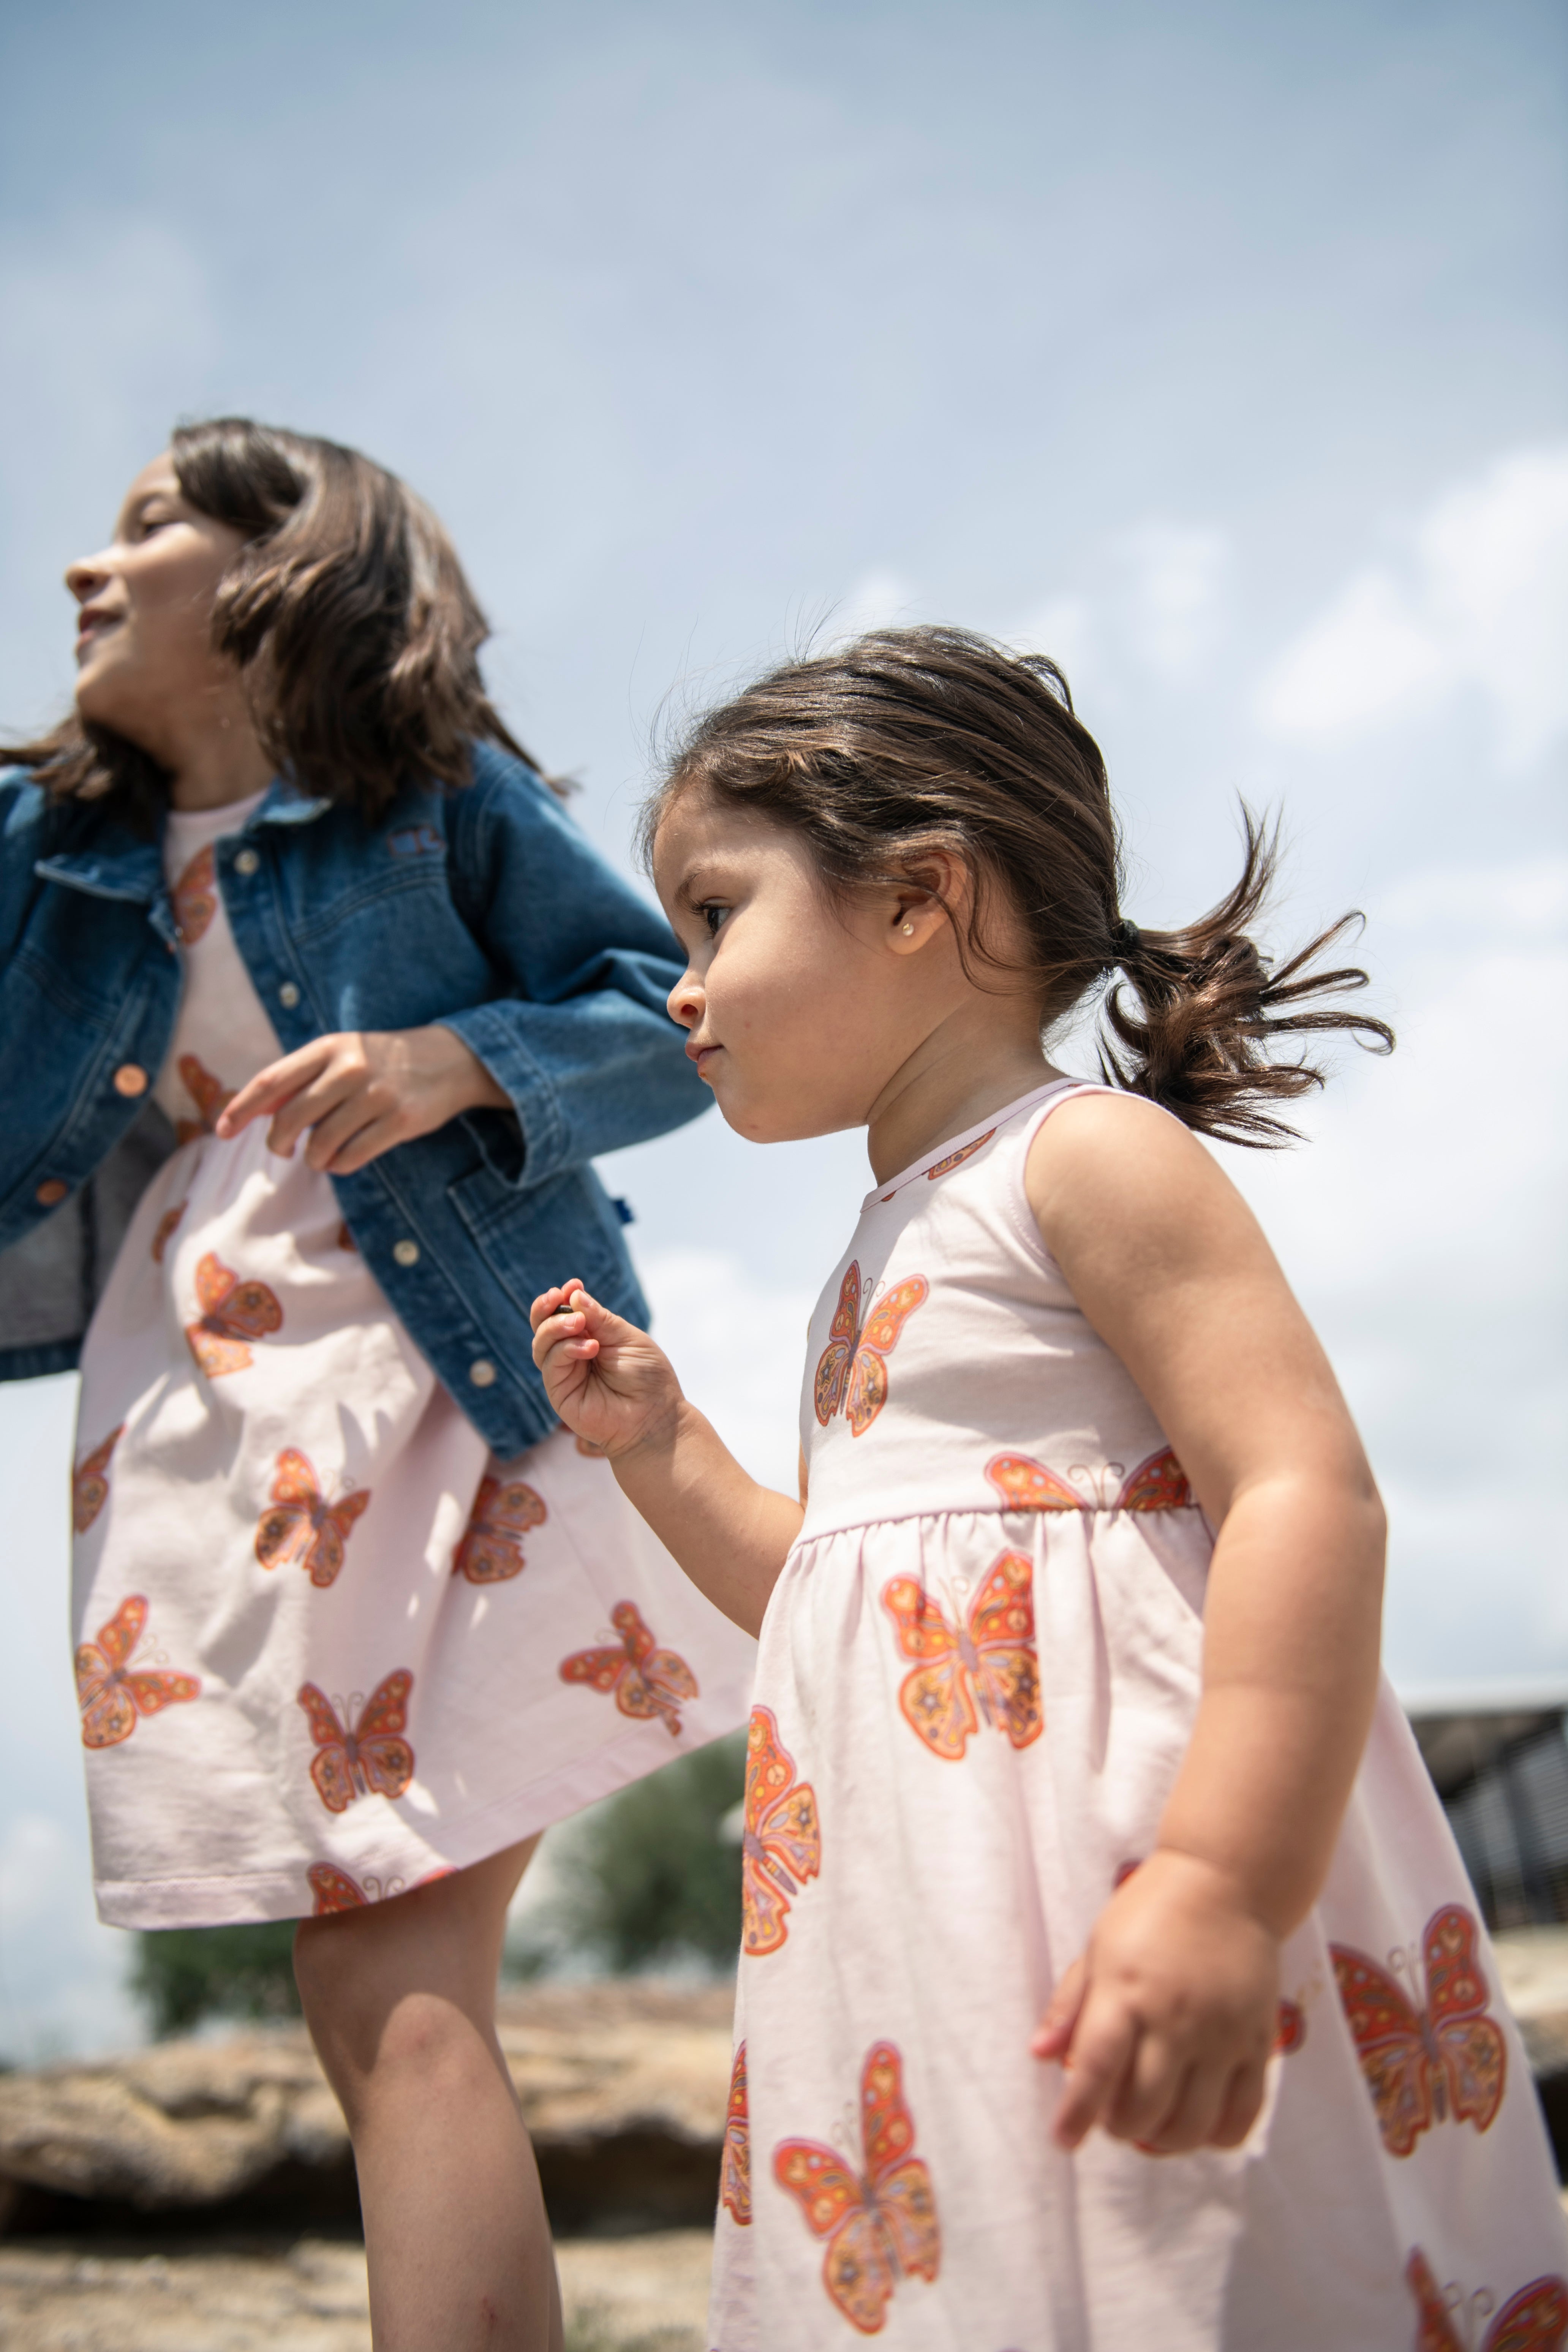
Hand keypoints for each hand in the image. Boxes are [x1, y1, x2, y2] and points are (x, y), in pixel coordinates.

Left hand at [215, 1026, 508, 1174]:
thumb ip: (299, 1079)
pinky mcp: (400, 1121)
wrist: (448, 1059)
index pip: (271, 1080)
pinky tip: (344, 1157)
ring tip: (320, 1154)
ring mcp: (377, 1095)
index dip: (241, 1108)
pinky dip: (339, 1166)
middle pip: (291, 1119)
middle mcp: (350, 1068)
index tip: (221, 1131)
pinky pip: (351, 1158)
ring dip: (313, 1159)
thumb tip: (250, 1111)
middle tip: (283, 1151)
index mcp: (328, 1046)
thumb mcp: (340, 1055)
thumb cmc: (381, 1061)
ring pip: (321, 1145)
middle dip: (278, 1143)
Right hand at [530, 1283, 683, 1459]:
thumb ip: (600, 1318)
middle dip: (545, 1308)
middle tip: (557, 1296)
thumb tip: (574, 1294)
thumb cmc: (648, 1378)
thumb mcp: (627, 1338)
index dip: (561, 1298)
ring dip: (556, 1327)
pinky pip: (551, 1364)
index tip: (573, 1284)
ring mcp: (564, 1374)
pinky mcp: (559, 1393)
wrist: (655, 1417)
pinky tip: (589, 1347)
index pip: (563, 1314)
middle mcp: (572, 1355)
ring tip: (579, 1324)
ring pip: (541, 1344)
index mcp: (589, 1338)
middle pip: (542, 1326)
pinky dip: (566, 1349)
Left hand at [1033, 1848, 1278, 2155]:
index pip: (1096, 2069)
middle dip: (1118, 2127)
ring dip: (1163, 2140)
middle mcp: (1175, 2017)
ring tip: (1150, 2126)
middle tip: (1111, 2117)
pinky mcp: (1259, 2040)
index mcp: (1126, 1991)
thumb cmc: (1151, 1911)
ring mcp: (1222, 2033)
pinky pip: (1243, 2113)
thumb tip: (1040, 2055)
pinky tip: (1197, 2127)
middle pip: (1143, 2107)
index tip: (1063, 2139)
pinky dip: (1217, 2136)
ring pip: (1191, 2122)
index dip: (1076, 2113)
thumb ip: (1071, 2005)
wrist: (1226, 1881)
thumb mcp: (1098, 1946)